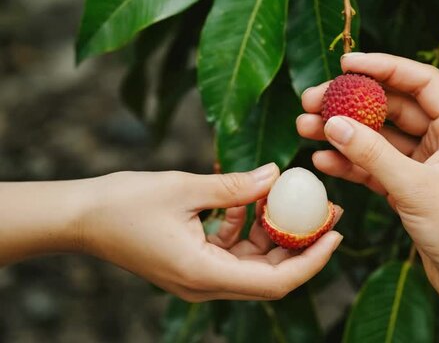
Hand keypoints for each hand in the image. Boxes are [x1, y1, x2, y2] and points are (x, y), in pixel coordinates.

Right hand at [0, 164, 342, 301]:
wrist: (80, 217)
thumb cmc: (123, 203)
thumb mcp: (185, 188)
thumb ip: (235, 187)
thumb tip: (277, 175)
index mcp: (204, 274)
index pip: (275, 282)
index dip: (312, 260)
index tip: (337, 234)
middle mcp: (206, 283)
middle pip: (270, 273)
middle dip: (302, 243)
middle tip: (327, 209)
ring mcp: (199, 274)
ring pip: (253, 259)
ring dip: (275, 230)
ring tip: (293, 194)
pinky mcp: (193, 261)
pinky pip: (232, 248)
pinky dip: (246, 224)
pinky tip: (248, 195)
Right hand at [297, 53, 438, 300]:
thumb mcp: (414, 187)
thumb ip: (372, 154)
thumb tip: (333, 124)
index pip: (420, 81)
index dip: (384, 66)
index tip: (346, 64)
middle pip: (392, 108)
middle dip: (352, 104)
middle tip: (312, 100)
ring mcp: (425, 166)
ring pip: (379, 140)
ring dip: (345, 134)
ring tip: (305, 128)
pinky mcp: (410, 189)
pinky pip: (376, 168)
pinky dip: (351, 164)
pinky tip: (323, 159)